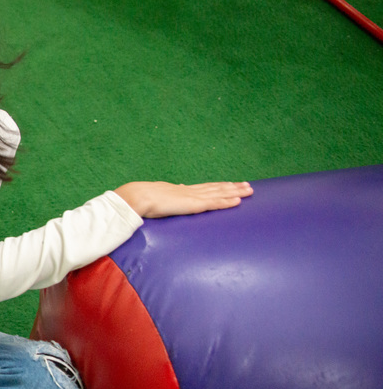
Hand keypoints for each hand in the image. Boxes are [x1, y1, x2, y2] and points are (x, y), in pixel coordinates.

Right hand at [115, 181, 252, 218]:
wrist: (138, 197)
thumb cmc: (142, 200)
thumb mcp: (157, 199)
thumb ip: (167, 198)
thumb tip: (171, 196)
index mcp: (180, 190)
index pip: (204, 188)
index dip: (218, 186)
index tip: (230, 184)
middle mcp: (190, 191)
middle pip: (216, 188)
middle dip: (232, 187)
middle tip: (248, 185)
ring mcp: (192, 197)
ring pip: (219, 193)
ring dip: (235, 192)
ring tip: (249, 190)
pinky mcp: (193, 204)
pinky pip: (214, 203)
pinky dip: (226, 202)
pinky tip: (238, 201)